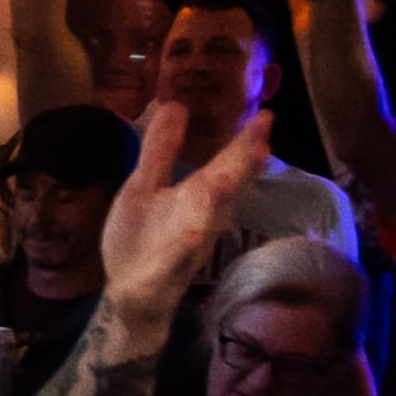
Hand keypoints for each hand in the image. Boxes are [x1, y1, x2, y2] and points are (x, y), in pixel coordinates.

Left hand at [97, 100, 266, 314]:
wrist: (129, 291)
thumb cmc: (142, 236)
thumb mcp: (143, 186)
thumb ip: (160, 149)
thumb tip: (176, 105)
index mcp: (196, 196)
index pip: (226, 164)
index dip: (245, 143)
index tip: (265, 116)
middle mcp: (200, 217)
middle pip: (225, 189)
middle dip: (241, 168)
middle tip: (262, 142)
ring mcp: (186, 246)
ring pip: (207, 222)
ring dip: (217, 203)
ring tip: (226, 179)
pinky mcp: (166, 269)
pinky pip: (178, 258)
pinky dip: (185, 247)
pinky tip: (193, 234)